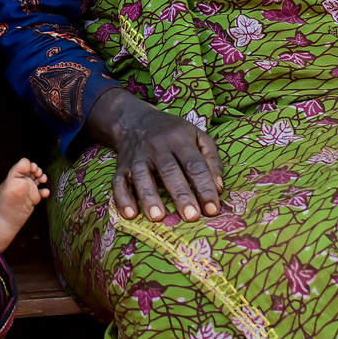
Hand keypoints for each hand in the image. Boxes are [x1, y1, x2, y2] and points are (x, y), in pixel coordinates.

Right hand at [86, 87, 222, 222]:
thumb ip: (212, 160)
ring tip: (158, 217)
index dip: (204, 186)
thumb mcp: (198, 137)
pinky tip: (130, 214)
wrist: (136, 121)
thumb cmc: (174, 134)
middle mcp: (157, 146)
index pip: (195, 164)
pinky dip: (122, 198)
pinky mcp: (121, 166)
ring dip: (149, 196)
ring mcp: (137, 156)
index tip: (213, 209)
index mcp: (180, 139)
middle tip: (191, 216)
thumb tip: (218, 189)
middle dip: (180, 194)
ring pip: (141, 175)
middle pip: (169, 170)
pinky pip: (119, 182)